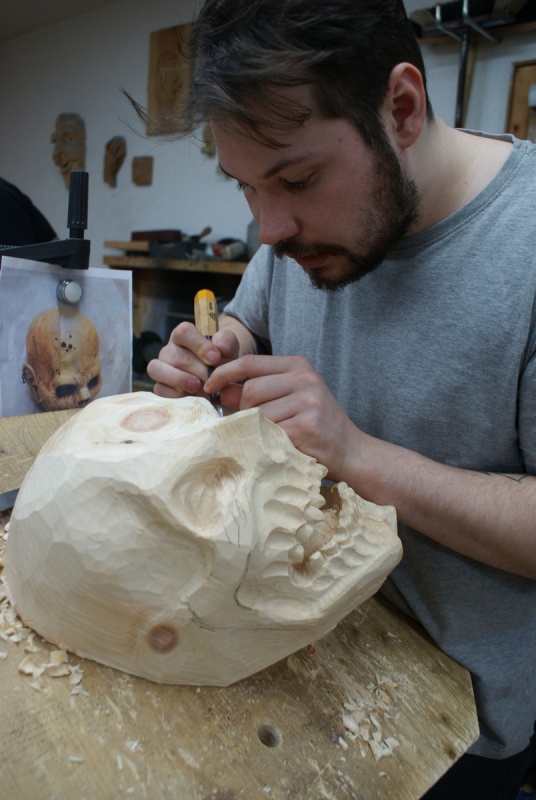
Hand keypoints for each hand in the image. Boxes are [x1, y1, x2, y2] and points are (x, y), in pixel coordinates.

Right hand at [146, 321, 239, 399]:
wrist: (218, 377)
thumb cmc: (220, 357)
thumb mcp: (228, 346)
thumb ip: (226, 341)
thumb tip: (220, 347)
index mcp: (184, 335)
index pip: (184, 332)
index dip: (199, 345)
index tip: (215, 358)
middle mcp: (169, 350)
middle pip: (174, 355)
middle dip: (196, 369)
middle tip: (210, 378)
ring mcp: (161, 368)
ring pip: (157, 369)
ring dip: (178, 379)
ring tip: (196, 386)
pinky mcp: (160, 386)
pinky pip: (160, 390)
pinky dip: (175, 395)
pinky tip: (191, 397)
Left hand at [205, 354, 357, 477]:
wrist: (350, 450)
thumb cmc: (315, 424)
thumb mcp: (290, 397)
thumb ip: (259, 390)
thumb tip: (220, 389)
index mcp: (298, 366)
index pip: (250, 362)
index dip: (224, 373)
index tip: (209, 387)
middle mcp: (304, 379)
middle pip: (250, 389)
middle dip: (243, 410)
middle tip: (252, 425)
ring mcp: (308, 401)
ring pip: (258, 414)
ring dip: (257, 430)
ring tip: (272, 437)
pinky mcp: (306, 426)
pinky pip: (269, 433)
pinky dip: (267, 443)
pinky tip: (279, 447)